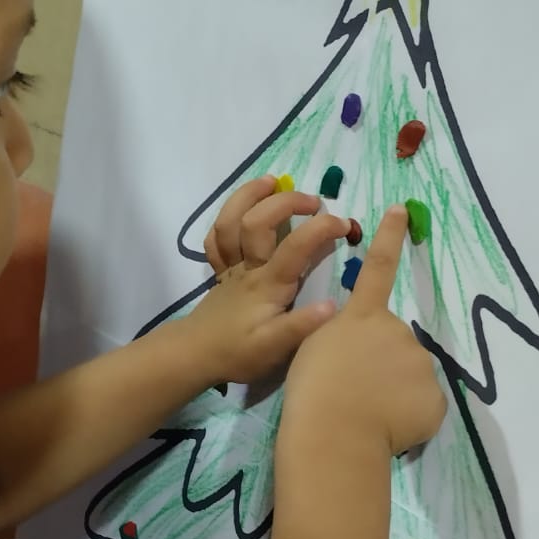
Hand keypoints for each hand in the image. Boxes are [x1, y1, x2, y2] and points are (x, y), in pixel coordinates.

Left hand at [182, 176, 349, 384]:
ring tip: (272, 181)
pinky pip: (216, 239)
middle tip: (314, 201)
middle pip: (257, 223)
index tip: (344, 224)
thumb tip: (331, 304)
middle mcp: (247, 268)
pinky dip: (225, 220)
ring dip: (248, 196)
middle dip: (285, 203)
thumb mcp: (275, 349)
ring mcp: (230, 267)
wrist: (194, 356)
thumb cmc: (238, 353)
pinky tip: (240, 210)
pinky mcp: (220, 272)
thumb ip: (301, 326)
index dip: (320, 229)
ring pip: (230, 222)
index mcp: (267, 285)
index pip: (296, 247)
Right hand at [283, 206, 446, 456]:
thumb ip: (343, 338)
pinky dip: (411, 417)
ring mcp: (420, 364)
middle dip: (383, 363)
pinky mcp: (435, 398)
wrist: (335, 432)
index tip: (402, 209)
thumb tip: (363, 351)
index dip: (389, 237)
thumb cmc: (313, 390)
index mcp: (362, 318)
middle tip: (357, 391)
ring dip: (396, 391)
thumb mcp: (314, 348)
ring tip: (369, 414)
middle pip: (396, 344)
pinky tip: (389, 428)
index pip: (379, 268)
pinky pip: (423, 406)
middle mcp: (397, 332)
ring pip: (411, 376)